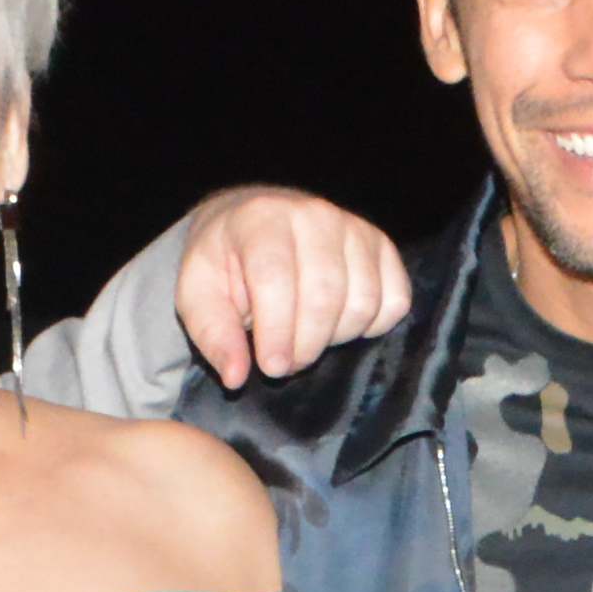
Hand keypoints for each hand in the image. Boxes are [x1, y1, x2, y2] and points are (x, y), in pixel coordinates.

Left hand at [169, 187, 408, 383]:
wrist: (253, 223)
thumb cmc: (225, 265)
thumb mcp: (198, 295)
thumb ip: (214, 335)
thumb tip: (236, 377)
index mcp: (262, 219)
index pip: (276, 280)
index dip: (276, 332)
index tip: (271, 367)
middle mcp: (314, 214)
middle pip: (324, 297)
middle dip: (305, 345)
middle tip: (284, 361)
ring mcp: (354, 227)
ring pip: (362, 304)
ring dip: (334, 337)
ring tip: (305, 334)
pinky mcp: (382, 246)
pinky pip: (394, 302)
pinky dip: (369, 325)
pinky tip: (338, 321)